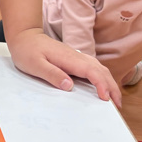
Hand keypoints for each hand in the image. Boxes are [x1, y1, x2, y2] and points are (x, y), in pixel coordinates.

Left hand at [6, 27, 121, 106]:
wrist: (24, 35)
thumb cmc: (26, 50)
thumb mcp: (34, 64)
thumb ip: (51, 74)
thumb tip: (69, 86)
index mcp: (68, 59)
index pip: (92, 71)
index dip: (101, 85)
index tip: (106, 99)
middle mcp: (76, 56)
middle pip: (101, 70)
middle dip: (112, 87)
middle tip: (118, 105)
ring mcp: (76, 57)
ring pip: (99, 68)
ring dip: (109, 82)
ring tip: (114, 98)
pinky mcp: (74, 59)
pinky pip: (93, 68)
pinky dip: (102, 77)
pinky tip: (102, 85)